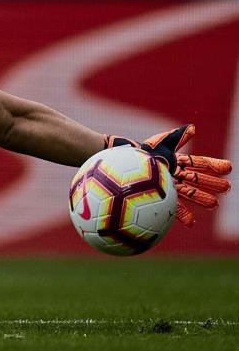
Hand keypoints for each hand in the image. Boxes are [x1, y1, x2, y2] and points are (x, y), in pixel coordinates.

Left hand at [105, 124, 231, 226]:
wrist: (122, 163)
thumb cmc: (141, 152)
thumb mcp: (160, 143)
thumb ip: (177, 137)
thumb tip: (193, 128)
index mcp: (176, 162)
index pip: (198, 163)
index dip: (213, 165)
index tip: (228, 167)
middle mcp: (174, 175)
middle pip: (197, 180)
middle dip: (212, 184)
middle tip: (226, 188)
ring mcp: (168, 187)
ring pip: (189, 194)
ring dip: (201, 198)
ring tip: (214, 204)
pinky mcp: (159, 197)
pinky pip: (173, 207)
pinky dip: (182, 214)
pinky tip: (191, 223)